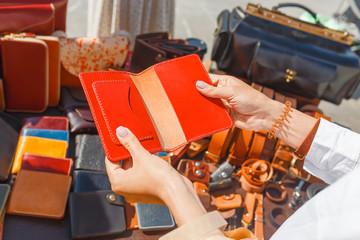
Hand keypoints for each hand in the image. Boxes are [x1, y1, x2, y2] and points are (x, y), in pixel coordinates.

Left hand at [105, 126, 207, 225]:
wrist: (178, 192)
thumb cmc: (159, 180)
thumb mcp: (142, 156)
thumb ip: (130, 143)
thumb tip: (120, 132)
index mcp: (118, 182)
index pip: (110, 161)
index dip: (116, 148)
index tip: (120, 137)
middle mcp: (125, 188)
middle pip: (122, 164)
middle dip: (129, 151)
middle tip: (133, 140)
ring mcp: (136, 189)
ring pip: (133, 168)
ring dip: (139, 157)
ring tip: (145, 148)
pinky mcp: (147, 188)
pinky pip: (142, 173)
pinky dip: (145, 164)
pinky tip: (152, 156)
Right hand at [197, 73, 317, 148]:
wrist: (263, 116)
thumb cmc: (251, 99)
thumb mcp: (231, 92)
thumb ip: (214, 90)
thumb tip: (198, 84)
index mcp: (225, 82)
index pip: (209, 79)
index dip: (199, 81)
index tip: (187, 83)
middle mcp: (223, 93)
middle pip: (207, 93)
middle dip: (198, 95)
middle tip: (185, 96)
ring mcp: (223, 105)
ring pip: (209, 105)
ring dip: (202, 106)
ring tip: (189, 107)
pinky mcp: (224, 116)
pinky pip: (213, 115)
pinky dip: (207, 116)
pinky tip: (199, 116)